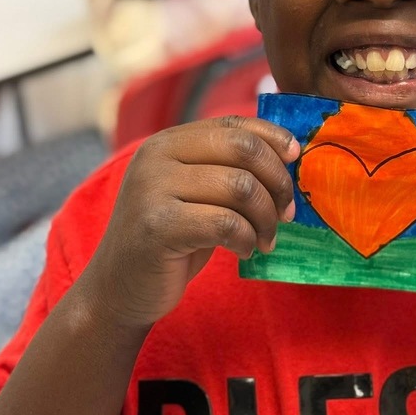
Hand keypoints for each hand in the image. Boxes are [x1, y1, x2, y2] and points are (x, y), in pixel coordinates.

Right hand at [78, 116, 298, 332]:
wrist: (119, 289)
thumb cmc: (171, 240)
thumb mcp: (196, 193)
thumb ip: (226, 167)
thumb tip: (289, 153)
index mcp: (168, 142)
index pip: (233, 125)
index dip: (273, 138)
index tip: (296, 159)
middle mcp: (156, 157)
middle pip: (243, 149)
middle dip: (277, 181)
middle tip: (286, 212)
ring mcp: (153, 190)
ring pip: (240, 187)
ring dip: (266, 217)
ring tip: (265, 238)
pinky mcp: (158, 227)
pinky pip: (227, 224)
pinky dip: (247, 239)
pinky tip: (244, 250)